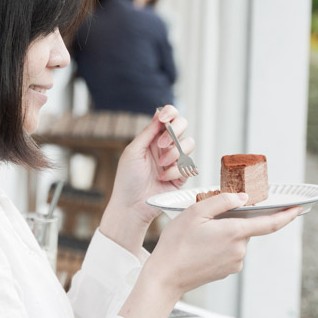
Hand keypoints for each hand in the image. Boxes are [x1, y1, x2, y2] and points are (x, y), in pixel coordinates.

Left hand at [100, 105, 194, 248]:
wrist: (132, 205)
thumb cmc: (127, 179)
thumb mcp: (133, 151)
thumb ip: (148, 132)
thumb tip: (159, 113)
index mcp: (152, 137)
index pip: (167, 117)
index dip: (170, 113)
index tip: (164, 119)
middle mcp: (166, 146)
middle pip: (183, 125)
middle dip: (175, 132)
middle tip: (161, 145)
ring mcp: (175, 160)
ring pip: (189, 143)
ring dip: (174, 153)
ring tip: (160, 165)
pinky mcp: (183, 175)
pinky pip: (188, 165)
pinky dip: (174, 171)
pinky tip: (162, 178)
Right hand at [146, 193, 301, 294]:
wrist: (166, 277)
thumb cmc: (176, 244)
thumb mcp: (195, 213)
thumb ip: (222, 201)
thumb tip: (243, 197)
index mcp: (235, 233)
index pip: (270, 223)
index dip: (287, 215)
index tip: (299, 208)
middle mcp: (240, 250)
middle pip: (245, 228)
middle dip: (233, 220)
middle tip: (207, 221)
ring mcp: (234, 263)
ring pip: (236, 239)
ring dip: (224, 233)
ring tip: (198, 236)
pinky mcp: (227, 271)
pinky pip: (229, 251)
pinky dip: (219, 245)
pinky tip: (200, 247)